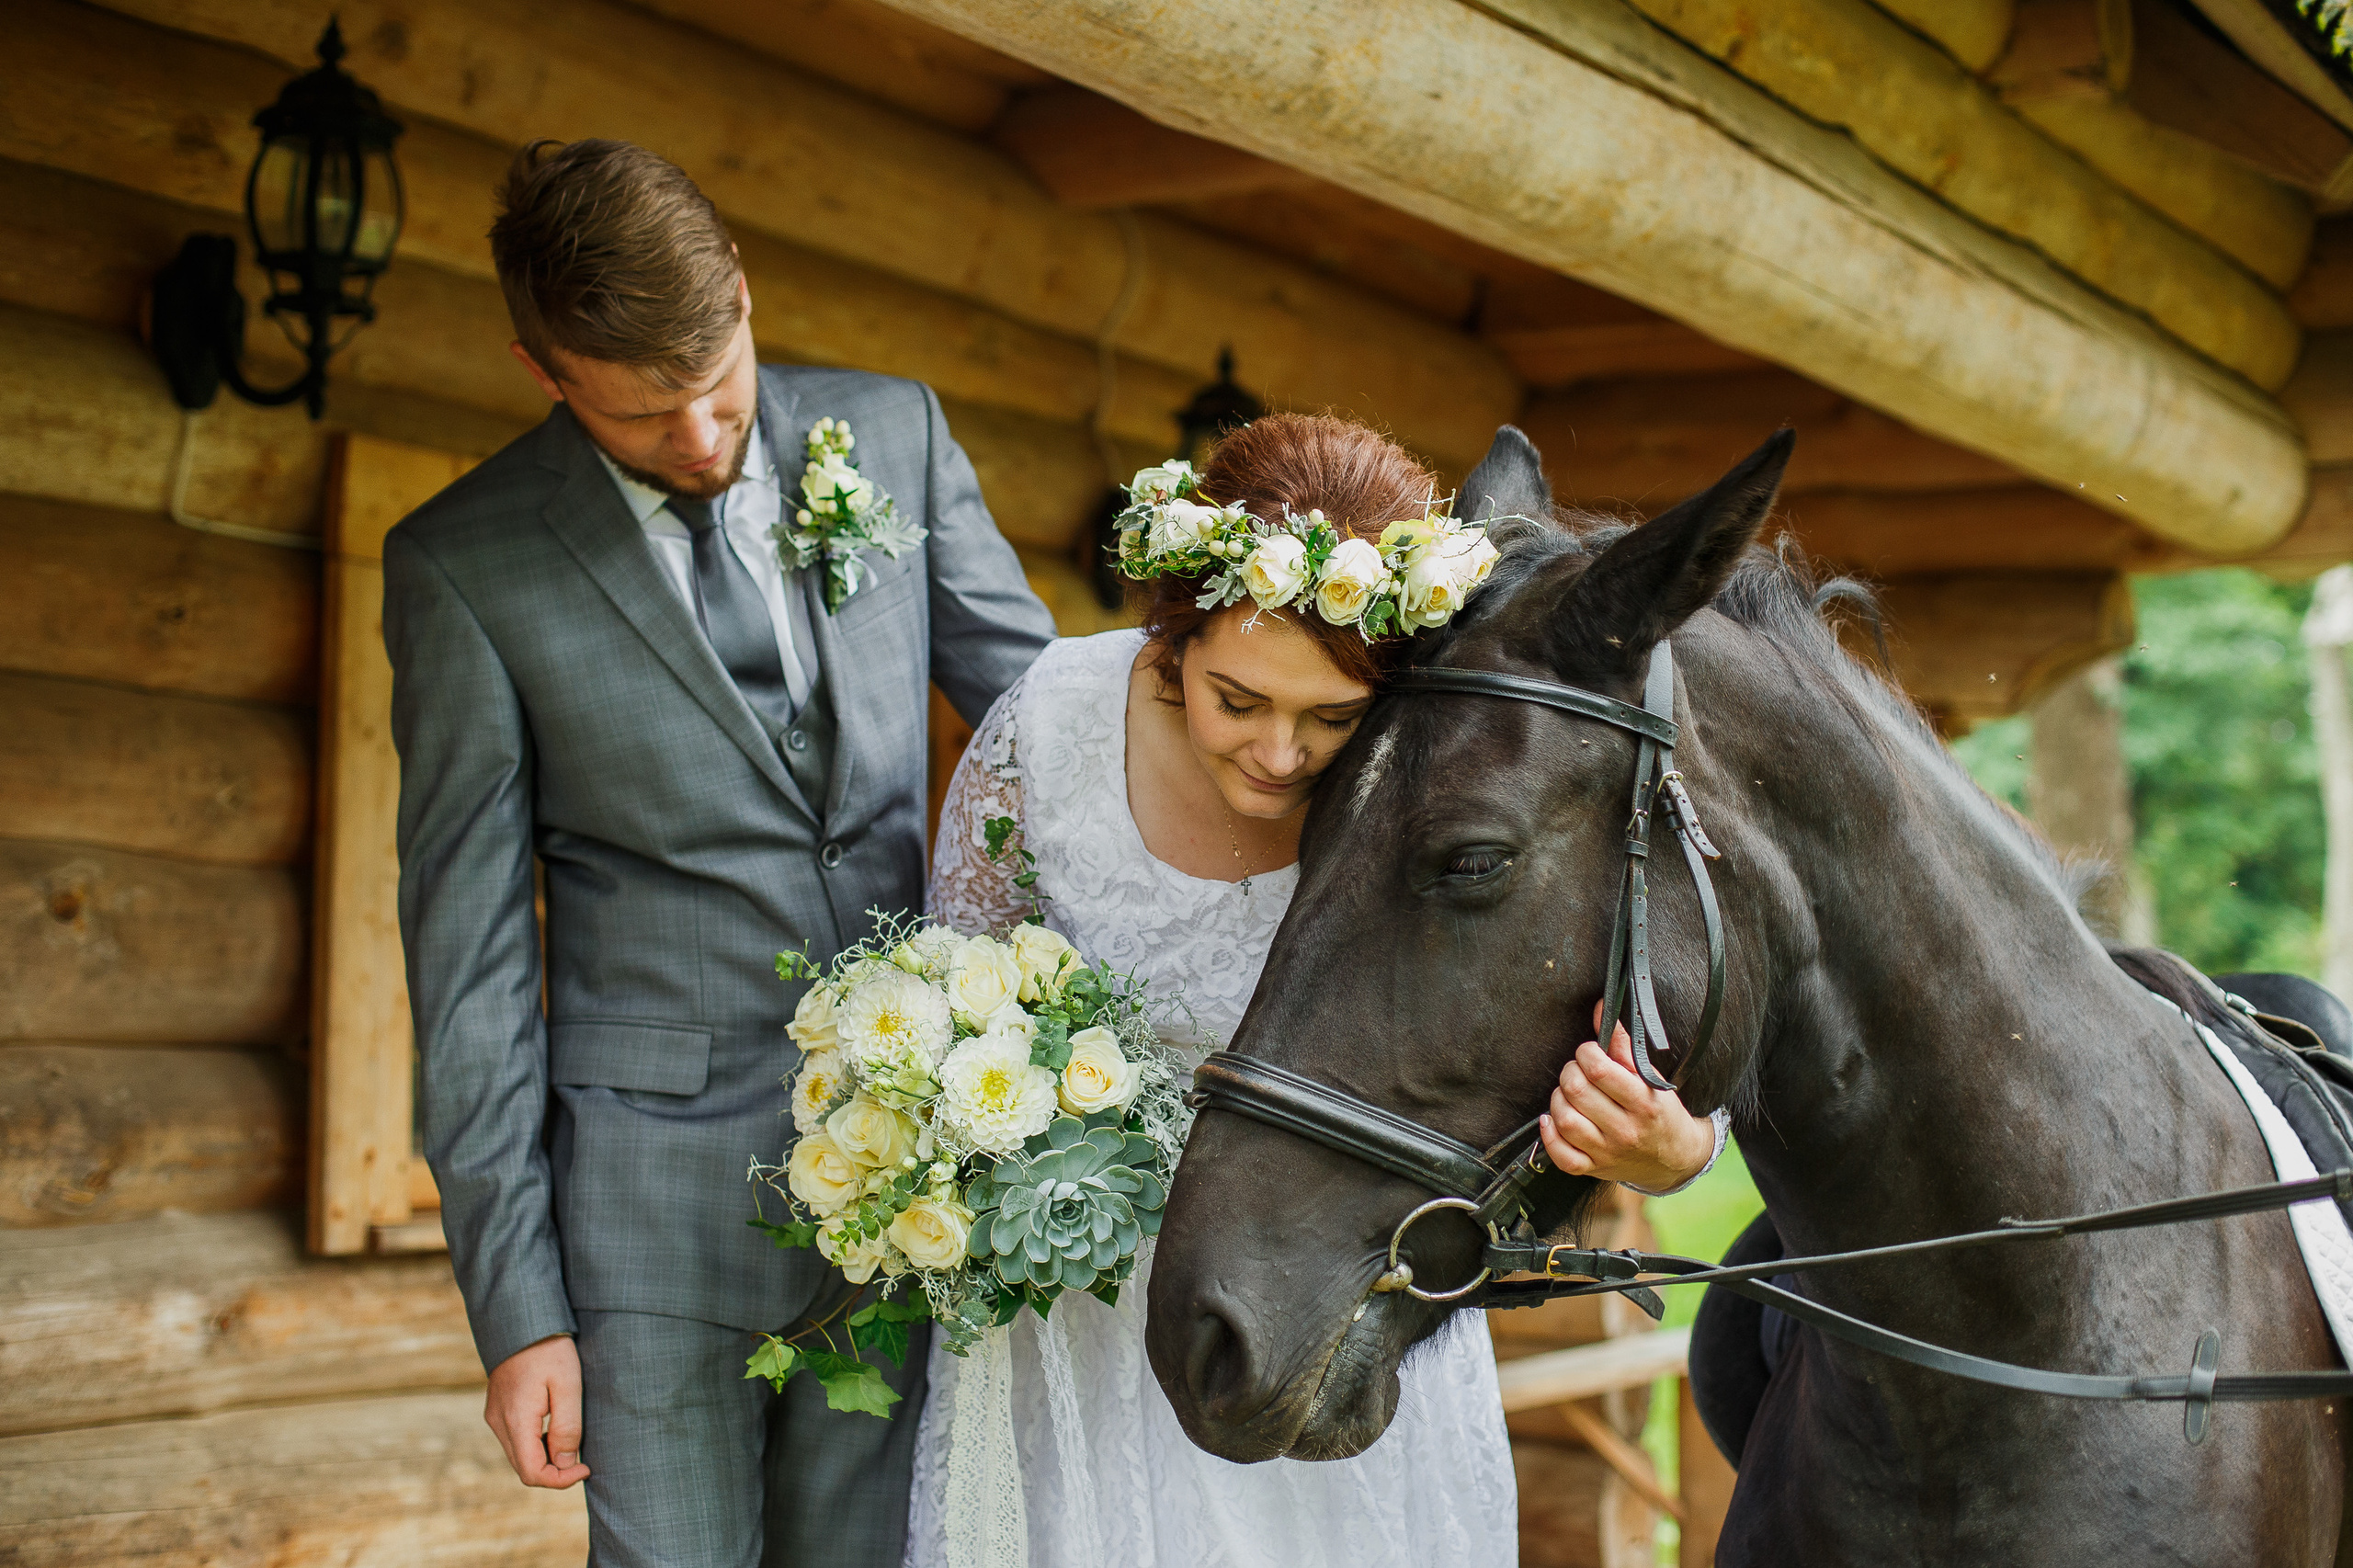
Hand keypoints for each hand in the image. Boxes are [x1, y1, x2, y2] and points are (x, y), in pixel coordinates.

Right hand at [484, 1334, 589, 1489]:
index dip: (560, 1480)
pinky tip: (555, 1427)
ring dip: (546, 1457)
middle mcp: (498, 1424)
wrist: (523, 1320)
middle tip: (582, 1458)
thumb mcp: (568, 1386)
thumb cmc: (550, 1350)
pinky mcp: (497, 1409)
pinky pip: (516, 1439)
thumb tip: (567, 1464)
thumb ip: (567, 1428)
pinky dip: (536, 1443)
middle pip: (525, 1468)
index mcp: (515, 1421)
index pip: (532, 1474)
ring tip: (572, 1439)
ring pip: (520, 1456)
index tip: (586, 1467)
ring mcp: (495, 1417)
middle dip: (555, 1471)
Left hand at [1538, 1003, 1716, 1190]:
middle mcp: (1625, 1130)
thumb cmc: (1661, 1113)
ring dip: (1558, 1100)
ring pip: (1565, 1121)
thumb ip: (1623, 1045)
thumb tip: (1601, 1009)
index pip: (1599, 1070)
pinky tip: (1553, 1121)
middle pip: (1577, 1092)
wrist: (1676, 1158)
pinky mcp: (1594, 1169)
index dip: (1585, 1053)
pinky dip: (1550, 1136)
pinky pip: (1562, 1156)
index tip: (1588, 1052)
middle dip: (1570, 1072)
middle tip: (1578, 1071)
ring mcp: (1608, 1152)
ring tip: (1569, 1094)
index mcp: (1643, 1103)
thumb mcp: (1650, 1077)